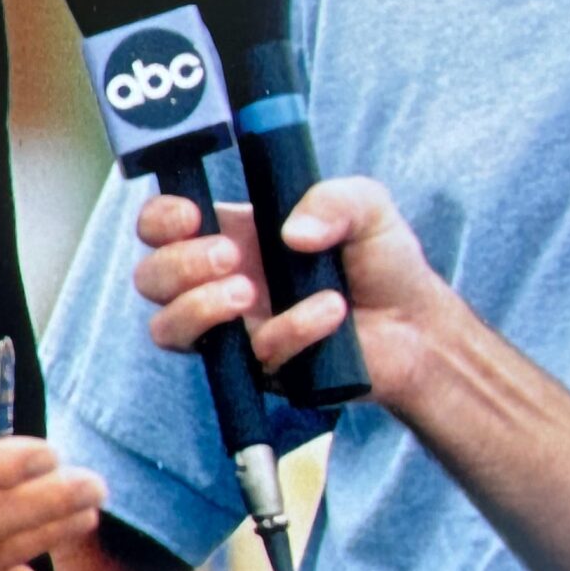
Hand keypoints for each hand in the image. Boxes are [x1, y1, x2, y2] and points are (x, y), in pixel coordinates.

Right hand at [132, 178, 457, 414]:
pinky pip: (248, 357)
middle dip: (178, 265)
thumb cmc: (384, 262)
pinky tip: (330, 313)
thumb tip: (292, 233)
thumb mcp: (367, 207)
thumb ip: (334, 199)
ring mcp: (234, 331)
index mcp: (235, 234)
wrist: (419, 326)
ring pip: (167, 328)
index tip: (190, 215)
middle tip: (232, 257)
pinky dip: (289, 331)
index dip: (159, 219)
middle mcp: (222, 282)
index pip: (163, 225)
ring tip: (248, 292)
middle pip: (150, 278)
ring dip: (198, 306)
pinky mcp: (258, 371)